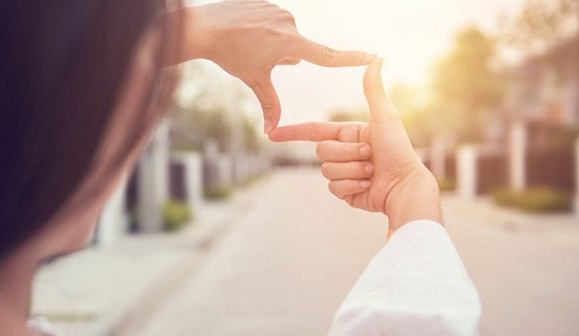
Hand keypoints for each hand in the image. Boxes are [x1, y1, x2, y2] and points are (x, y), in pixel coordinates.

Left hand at [180, 1, 374, 132]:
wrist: (205, 27)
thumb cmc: (230, 55)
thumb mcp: (253, 80)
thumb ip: (270, 104)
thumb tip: (272, 132)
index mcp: (290, 44)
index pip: (327, 55)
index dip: (351, 59)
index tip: (373, 56)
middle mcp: (290, 23)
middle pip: (296, 49)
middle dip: (282, 56)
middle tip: (257, 55)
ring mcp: (279, 10)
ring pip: (284, 34)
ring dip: (272, 42)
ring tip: (248, 42)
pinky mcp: (268, 2)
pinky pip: (273, 20)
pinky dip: (262, 28)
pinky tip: (245, 30)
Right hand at [268, 58, 441, 235]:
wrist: (404, 186)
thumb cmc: (398, 150)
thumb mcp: (385, 116)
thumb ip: (373, 89)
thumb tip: (376, 58)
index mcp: (349, 134)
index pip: (314, 131)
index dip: (293, 132)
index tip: (272, 134)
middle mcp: (345, 152)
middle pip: (322, 150)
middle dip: (346, 153)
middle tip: (369, 154)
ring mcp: (344, 173)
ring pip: (327, 170)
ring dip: (351, 170)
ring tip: (371, 171)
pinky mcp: (345, 192)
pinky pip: (333, 188)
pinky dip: (351, 186)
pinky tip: (368, 185)